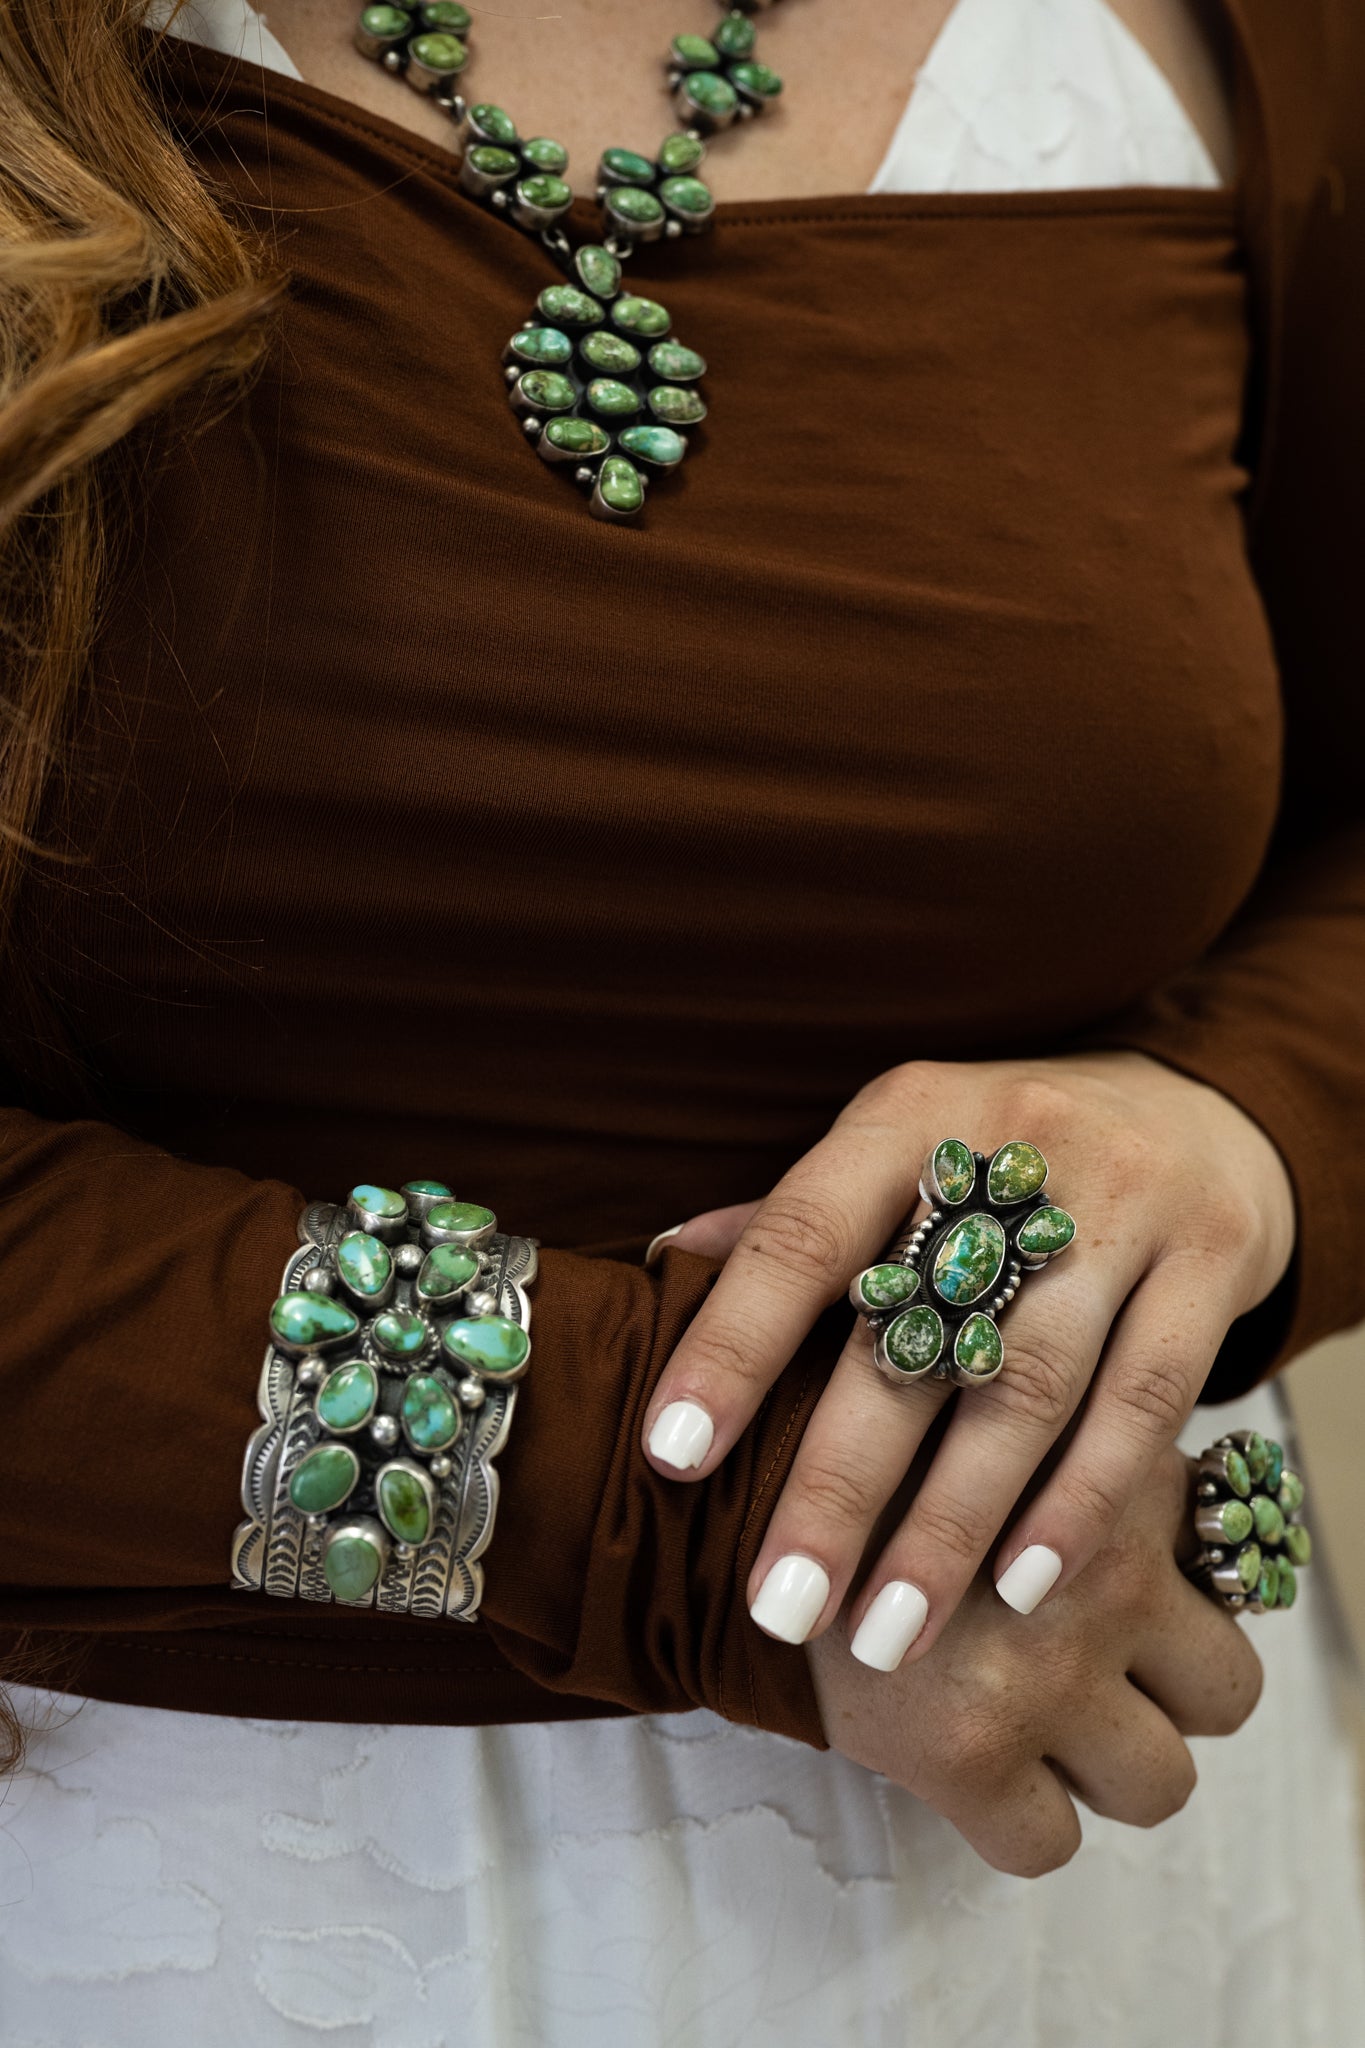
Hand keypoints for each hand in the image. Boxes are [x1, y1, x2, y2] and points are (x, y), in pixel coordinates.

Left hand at [641, 1051, 1293, 1664]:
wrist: (1188, 1112)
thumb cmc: (1002, 1159)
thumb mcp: (897, 1151)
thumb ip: (797, 1220)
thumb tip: (660, 1266)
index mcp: (908, 1115)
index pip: (801, 1235)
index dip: (733, 1346)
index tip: (671, 1457)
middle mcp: (1014, 1147)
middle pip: (914, 1336)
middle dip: (839, 1487)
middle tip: (780, 1607)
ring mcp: (1123, 1204)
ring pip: (1029, 1387)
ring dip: (953, 1526)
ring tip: (889, 1636)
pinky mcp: (1209, 1262)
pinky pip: (1147, 1403)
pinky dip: (1082, 1504)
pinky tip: (1025, 1589)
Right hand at [805, 1444, 1263, 1874]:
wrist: (726, 1490)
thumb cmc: (860, 1445)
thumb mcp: (999, 1410)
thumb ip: (1081, 1458)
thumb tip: (1141, 1526)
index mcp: (1119, 1471)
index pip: (1227, 1567)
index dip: (1170, 1590)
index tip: (1110, 1591)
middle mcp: (1106, 1570)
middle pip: (1224, 1690)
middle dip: (1165, 1694)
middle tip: (1091, 1672)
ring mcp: (1047, 1669)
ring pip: (1159, 1784)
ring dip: (1103, 1766)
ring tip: (1030, 1720)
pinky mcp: (968, 1751)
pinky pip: (1047, 1844)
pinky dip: (1018, 1820)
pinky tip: (969, 1761)